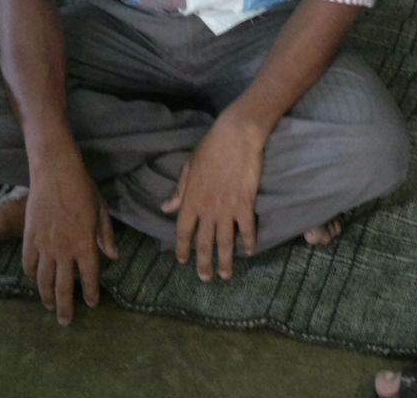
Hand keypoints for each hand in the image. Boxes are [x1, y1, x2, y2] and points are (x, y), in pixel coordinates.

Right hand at [23, 158, 118, 325]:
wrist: (55, 171)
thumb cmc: (82, 187)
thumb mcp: (101, 210)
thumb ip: (106, 235)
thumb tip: (114, 256)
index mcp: (85, 243)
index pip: (90, 277)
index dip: (91, 292)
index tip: (92, 303)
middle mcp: (64, 250)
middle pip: (64, 287)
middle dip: (66, 307)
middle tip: (66, 322)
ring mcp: (44, 245)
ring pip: (44, 280)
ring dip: (47, 296)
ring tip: (50, 306)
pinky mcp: (29, 238)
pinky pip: (28, 263)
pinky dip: (31, 275)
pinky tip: (35, 279)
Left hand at [161, 111, 266, 281]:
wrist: (236, 136)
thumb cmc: (211, 148)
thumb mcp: (189, 168)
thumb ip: (180, 191)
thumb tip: (165, 208)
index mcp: (191, 199)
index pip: (183, 230)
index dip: (183, 248)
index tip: (183, 261)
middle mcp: (207, 208)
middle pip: (204, 242)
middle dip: (204, 263)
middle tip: (205, 278)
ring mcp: (227, 208)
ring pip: (225, 241)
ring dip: (225, 260)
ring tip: (226, 275)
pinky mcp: (245, 203)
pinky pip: (247, 228)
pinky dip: (249, 241)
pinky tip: (250, 250)